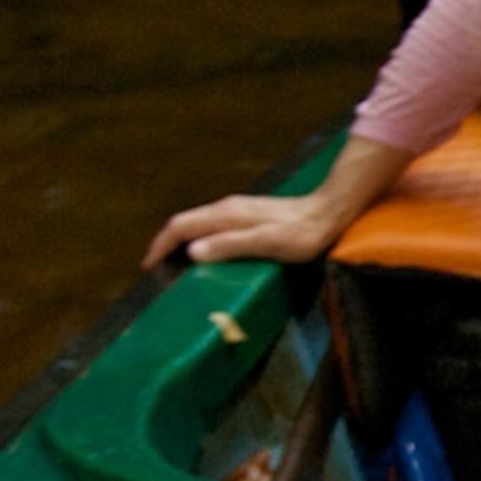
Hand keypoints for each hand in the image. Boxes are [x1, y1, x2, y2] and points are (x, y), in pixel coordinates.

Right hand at [142, 190, 348, 270]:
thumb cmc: (303, 232)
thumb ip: (231, 245)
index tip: (149, 265)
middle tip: (159, 271)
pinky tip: (207, 256)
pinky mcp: (248, 216)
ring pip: (198, 225)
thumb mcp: (267, 242)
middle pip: (185, 224)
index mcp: (227, 214)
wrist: (330, 213)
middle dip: (166, 245)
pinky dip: (200, 242)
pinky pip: (212, 228)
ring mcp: (238, 211)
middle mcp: (227, 208)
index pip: (180, 226)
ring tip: (176, 267)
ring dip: (182, 244)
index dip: (161, 245)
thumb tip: (193, 252)